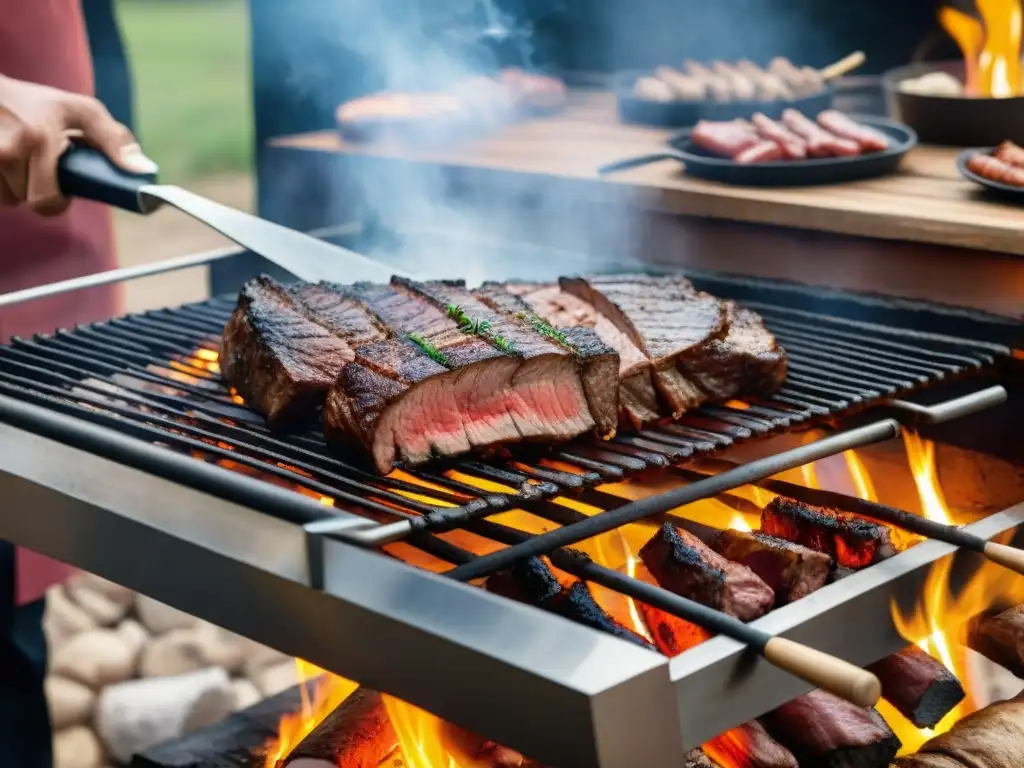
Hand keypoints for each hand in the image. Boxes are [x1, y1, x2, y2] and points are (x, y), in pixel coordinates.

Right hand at [0, 75, 156, 215]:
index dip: (56, 202)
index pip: (47, 202)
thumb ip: (113, 139)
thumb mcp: (78, 110)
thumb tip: (143, 170)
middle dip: (36, 190)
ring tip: (18, 160)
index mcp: (38, 141)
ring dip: (14, 186)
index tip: (59, 189)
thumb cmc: (33, 101)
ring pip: (7, 198)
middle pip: (27, 201)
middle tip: (38, 168)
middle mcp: (8, 151)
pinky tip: (3, 161)